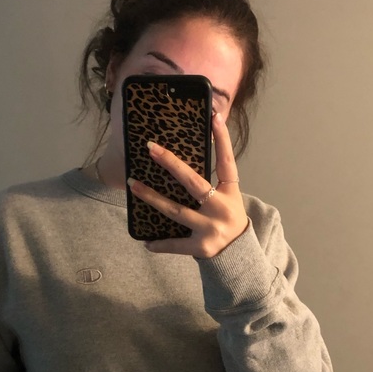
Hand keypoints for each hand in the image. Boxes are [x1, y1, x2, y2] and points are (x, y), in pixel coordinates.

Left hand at [126, 113, 248, 257]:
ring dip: (152, 198)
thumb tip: (186, 156)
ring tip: (134, 185)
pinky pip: (175, 243)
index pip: (226, 162)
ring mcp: (211, 229)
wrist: (238, 254)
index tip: (214, 117)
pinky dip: (160, 243)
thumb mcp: (229, 197)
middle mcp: (221, 209)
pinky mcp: (201, 247)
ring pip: (176, 211)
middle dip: (171, 164)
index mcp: (230, 193)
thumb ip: (214, 180)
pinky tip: (146, 242)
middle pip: (194, 183)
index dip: (223, 140)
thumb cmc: (227, 219)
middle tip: (151, 148)